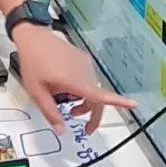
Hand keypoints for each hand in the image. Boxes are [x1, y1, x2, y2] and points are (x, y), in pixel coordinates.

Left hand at [13, 25, 135, 135]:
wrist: (33, 37)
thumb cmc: (33, 61)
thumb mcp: (37, 93)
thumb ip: (51, 113)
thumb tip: (61, 129)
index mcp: (75, 81)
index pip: (100, 96)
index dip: (119, 102)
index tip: (133, 104)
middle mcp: (84, 72)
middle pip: (97, 97)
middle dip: (92, 114)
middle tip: (86, 127)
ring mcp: (84, 64)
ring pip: (92, 88)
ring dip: (84, 100)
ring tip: (68, 104)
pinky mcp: (82, 58)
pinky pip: (87, 77)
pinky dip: (82, 87)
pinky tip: (66, 87)